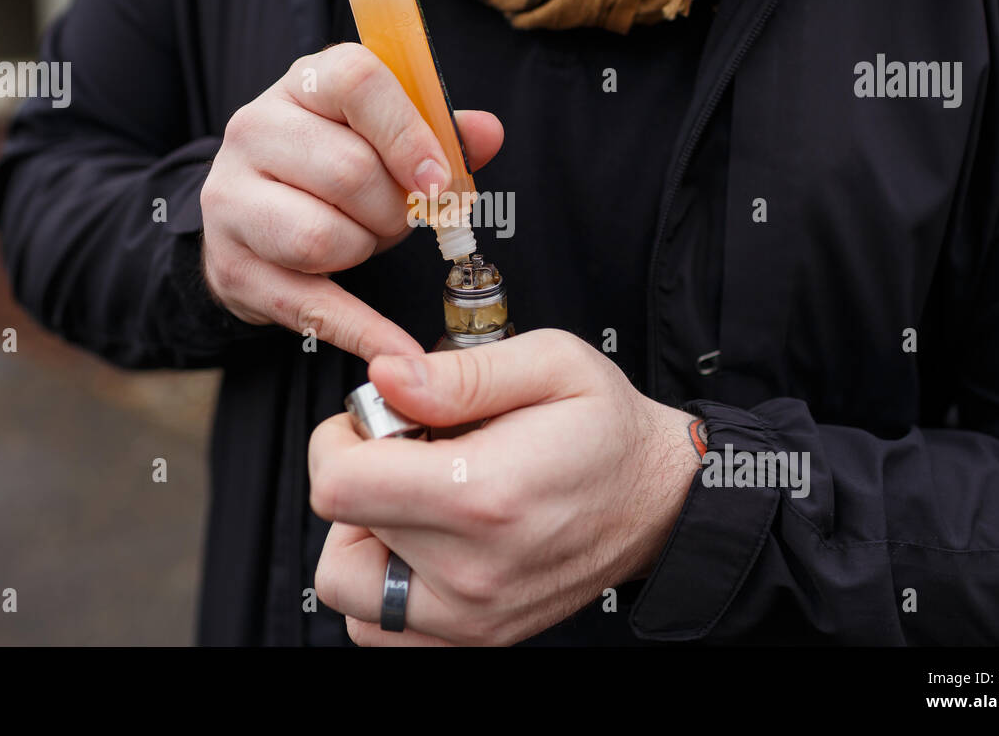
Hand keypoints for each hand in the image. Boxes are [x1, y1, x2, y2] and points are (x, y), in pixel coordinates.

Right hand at [201, 42, 503, 360]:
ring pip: (320, 236)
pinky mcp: (234, 269)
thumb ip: (437, 132)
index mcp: (303, 85)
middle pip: (348, 171)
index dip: (408, 133)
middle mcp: (255, 131)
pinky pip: (310, 306)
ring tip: (363, 240)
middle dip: (394, 209)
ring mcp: (233, 201)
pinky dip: (362, 331)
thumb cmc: (330, 171)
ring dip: (365, 249)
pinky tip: (396, 349)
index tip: (438, 179)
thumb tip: (487, 133)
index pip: (357, 82)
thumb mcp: (379, 138)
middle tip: (401, 218)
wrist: (250, 219)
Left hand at [308, 329, 704, 645]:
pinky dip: (382, 584)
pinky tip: (421, 541)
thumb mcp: (550, 363)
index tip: (374, 421)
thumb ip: (458, 372)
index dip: (338, 439)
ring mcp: (473, 615)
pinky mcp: (477, 636)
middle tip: (408, 453)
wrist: (661, 502)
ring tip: (413, 499)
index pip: (337, 486)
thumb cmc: (607, 430)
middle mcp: (472, 569)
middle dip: (357, 477)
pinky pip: (379, 629)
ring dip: (361, 537)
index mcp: (482, 494)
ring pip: (347, 586)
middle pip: (338, 529)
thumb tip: (384, 377)